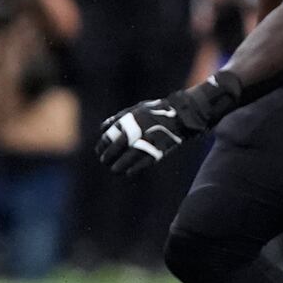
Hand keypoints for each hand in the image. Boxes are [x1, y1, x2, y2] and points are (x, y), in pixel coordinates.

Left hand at [95, 72, 242, 175]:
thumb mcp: (137, 109)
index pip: (110, 134)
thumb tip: (103, 128)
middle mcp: (137, 129)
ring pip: (129, 156)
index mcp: (130, 119)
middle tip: (104, 161)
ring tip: (114, 170)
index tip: (99, 151)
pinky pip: (145, 161)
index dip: (103, 145)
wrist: (183, 114)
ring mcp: (149, 139)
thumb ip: (119, 118)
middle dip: (108, 156)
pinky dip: (136, 168)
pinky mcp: (160, 149)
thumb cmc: (158, 111)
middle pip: (117, 146)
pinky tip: (129, 173)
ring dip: (120, 165)